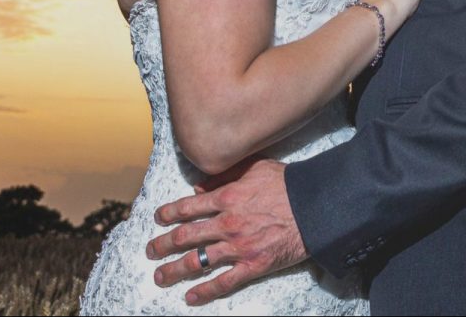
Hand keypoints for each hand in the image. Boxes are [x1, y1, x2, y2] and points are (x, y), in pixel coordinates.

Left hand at [145, 156, 307, 305]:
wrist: (315, 207)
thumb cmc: (287, 184)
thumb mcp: (254, 167)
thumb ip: (225, 176)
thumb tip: (199, 187)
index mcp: (226, 197)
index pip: (188, 207)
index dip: (168, 213)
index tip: (157, 219)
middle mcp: (227, 223)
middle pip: (185, 236)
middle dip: (163, 245)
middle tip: (150, 250)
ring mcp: (238, 247)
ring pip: (197, 261)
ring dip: (174, 270)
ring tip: (160, 277)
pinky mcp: (253, 265)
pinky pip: (223, 282)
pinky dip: (204, 291)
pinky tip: (189, 297)